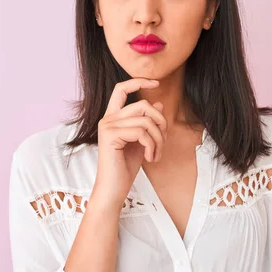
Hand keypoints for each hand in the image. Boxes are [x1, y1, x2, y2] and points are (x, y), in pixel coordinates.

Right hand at [91, 78, 167, 208]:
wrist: (113, 189)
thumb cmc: (125, 167)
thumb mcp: (142, 141)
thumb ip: (148, 123)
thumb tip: (158, 103)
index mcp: (113, 118)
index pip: (121, 88)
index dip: (139, 82)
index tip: (156, 82)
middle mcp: (108, 119)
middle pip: (142, 105)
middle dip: (160, 122)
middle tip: (163, 142)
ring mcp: (108, 127)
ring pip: (145, 120)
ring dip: (158, 139)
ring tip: (156, 154)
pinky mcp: (111, 136)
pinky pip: (142, 132)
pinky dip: (152, 145)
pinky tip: (150, 158)